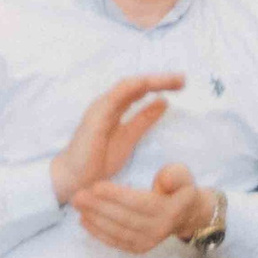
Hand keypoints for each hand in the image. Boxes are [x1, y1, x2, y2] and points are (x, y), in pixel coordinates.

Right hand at [51, 73, 183, 206]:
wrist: (74, 179)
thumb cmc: (97, 160)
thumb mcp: (129, 137)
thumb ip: (144, 120)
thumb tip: (164, 102)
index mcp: (116, 108)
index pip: (140, 90)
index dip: (160, 83)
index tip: (181, 83)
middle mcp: (109, 103)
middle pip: (137, 84)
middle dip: (160, 79)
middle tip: (182, 78)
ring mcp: (101, 107)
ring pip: (128, 86)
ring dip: (150, 80)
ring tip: (171, 79)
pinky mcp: (96, 116)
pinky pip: (114, 97)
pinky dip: (131, 88)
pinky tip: (146, 84)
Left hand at [70, 161, 214, 254]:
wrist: (187, 214)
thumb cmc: (181, 189)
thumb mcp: (183, 175)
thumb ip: (175, 175)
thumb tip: (164, 181)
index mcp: (170, 210)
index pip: (139, 203)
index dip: (117, 195)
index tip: (95, 186)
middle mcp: (159, 230)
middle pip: (124, 219)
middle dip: (99, 207)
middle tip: (78, 196)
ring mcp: (149, 242)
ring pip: (118, 232)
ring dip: (95, 220)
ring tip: (78, 206)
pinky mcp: (139, 248)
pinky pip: (116, 242)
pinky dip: (99, 233)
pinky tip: (84, 221)